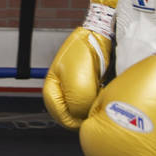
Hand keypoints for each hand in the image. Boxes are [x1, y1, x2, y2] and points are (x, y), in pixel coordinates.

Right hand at [42, 0, 117, 129]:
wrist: (98, 34)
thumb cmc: (84, 53)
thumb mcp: (78, 84)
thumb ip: (78, 106)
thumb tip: (84, 116)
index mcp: (51, 91)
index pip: (63, 118)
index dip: (78, 121)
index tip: (92, 116)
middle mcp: (61, 92)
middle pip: (74, 115)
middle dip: (87, 112)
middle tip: (98, 103)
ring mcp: (72, 88)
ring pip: (84, 108)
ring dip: (94, 104)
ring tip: (101, 92)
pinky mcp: (85, 84)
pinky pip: (92, 99)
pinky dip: (99, 97)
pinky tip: (104, 88)